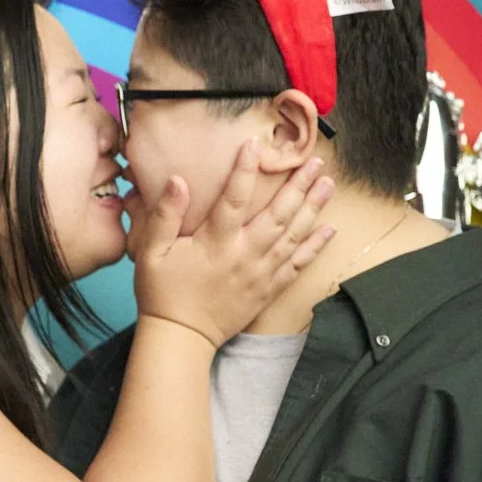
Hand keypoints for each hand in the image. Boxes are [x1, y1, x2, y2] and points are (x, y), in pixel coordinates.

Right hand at [127, 146, 335, 348]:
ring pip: (293, 235)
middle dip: (298, 185)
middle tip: (315, 161)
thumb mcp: (151, 252)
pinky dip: (315, 247)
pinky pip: (297, 265)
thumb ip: (165, 215)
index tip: (255, 145)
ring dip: (313, 208)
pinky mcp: (268, 289)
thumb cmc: (162, 292)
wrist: (182, 337)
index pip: (234, 198)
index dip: (245, 169)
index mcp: (215, 242)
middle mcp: (244, 254)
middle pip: (277, 213)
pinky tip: (330, 229)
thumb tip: (178, 180)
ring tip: (328, 184)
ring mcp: (260, 272)